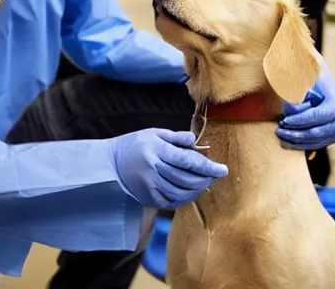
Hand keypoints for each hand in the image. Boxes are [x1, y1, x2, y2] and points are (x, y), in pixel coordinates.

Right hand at [107, 128, 227, 208]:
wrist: (112, 164)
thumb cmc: (137, 144)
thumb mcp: (154, 133)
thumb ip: (176, 137)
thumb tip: (195, 140)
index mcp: (155, 149)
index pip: (187, 160)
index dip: (208, 166)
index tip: (223, 169)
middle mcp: (152, 169)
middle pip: (186, 177)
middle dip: (206, 178)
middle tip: (216, 175)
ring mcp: (149, 185)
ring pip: (181, 192)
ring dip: (198, 189)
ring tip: (206, 182)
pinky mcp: (148, 197)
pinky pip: (172, 201)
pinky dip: (186, 197)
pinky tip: (191, 190)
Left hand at [276, 56, 334, 150]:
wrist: (323, 79)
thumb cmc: (311, 77)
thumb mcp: (305, 77)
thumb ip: (296, 86)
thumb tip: (286, 99)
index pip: (317, 116)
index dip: (299, 121)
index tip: (283, 121)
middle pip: (317, 132)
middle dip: (295, 133)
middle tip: (278, 131)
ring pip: (317, 141)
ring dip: (297, 141)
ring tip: (281, 136)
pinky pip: (318, 143)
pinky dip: (303, 144)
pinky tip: (288, 141)